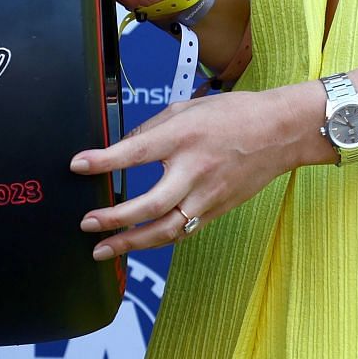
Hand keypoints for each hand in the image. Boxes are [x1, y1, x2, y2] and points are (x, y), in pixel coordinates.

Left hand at [69, 82, 324, 257]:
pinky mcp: (216, 210)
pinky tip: (136, 244)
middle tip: (87, 223)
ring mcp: (207, 195)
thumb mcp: (185, 109)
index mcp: (183, 136)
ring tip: (103, 249)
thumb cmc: (233, 115)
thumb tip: (120, 148)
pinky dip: (156, 239)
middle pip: (149, 204)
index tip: (78, 166)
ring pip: (165, 230)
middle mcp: (194, 170)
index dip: (103, 162)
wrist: (280, 132)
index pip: (135, 152)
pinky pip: (181, 231)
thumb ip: (150, 129)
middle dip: (114, 218)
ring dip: (131, 243)